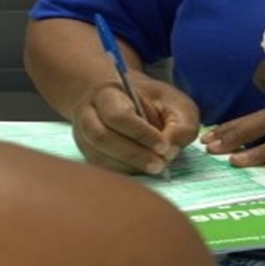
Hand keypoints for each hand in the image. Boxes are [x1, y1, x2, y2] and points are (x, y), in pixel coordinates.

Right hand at [71, 73, 199, 174]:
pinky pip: (101, 168)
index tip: (164, 146)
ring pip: (99, 156)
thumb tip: (169, 151)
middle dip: (134, 154)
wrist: (125, 102)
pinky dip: (123, 172)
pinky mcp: (87, 154)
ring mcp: (83, 135)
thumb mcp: (175, 103)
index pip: (118, 115)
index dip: (141, 133)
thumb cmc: (153, 102)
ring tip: (155, 167)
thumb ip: (181, 125)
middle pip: (102, 137)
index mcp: (108, 93)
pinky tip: (142, 169)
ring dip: (129, 166)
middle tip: (160, 165)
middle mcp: (88, 114)